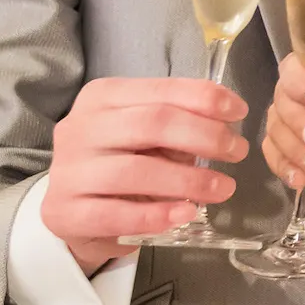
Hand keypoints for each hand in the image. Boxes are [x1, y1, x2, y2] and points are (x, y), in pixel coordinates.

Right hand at [43, 78, 247, 274]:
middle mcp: (80, 127)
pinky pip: (115, 214)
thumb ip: (178, 124)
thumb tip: (226, 126)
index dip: (206, 99)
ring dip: (188, 180)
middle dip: (205, 136)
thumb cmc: (118, 161)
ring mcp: (68, 170)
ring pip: (135, 170)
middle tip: (237, 152)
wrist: (72, 210)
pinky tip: (185, 213)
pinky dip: (156, 214)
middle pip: (152, 124)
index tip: (240, 112)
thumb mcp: (145, 134)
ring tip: (223, 189)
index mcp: (103, 96)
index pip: (162, 89)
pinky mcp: (64, 212)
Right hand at [264, 56, 304, 200]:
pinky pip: (271, 156)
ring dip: (296, 150)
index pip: (296, 66)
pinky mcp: (284, 151)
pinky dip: (287, 168)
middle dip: (300, 122)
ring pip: (274, 129)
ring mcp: (290, 124)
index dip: (299, 81)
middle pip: (281, 99)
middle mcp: (301, 96)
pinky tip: (304, 177)